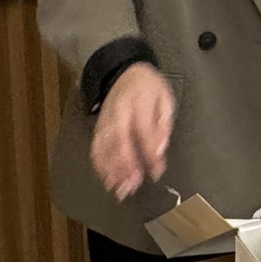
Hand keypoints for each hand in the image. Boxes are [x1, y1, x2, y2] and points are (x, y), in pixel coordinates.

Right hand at [90, 63, 174, 200]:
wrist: (124, 72)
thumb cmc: (149, 88)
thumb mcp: (165, 99)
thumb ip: (163, 125)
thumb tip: (160, 149)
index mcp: (138, 102)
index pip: (143, 131)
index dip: (149, 154)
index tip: (157, 172)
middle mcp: (118, 112)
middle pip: (119, 141)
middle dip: (125, 166)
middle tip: (132, 186)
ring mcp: (105, 120)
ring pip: (104, 147)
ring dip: (111, 170)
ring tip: (120, 189)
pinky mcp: (98, 127)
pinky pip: (95, 147)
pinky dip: (100, 165)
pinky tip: (107, 178)